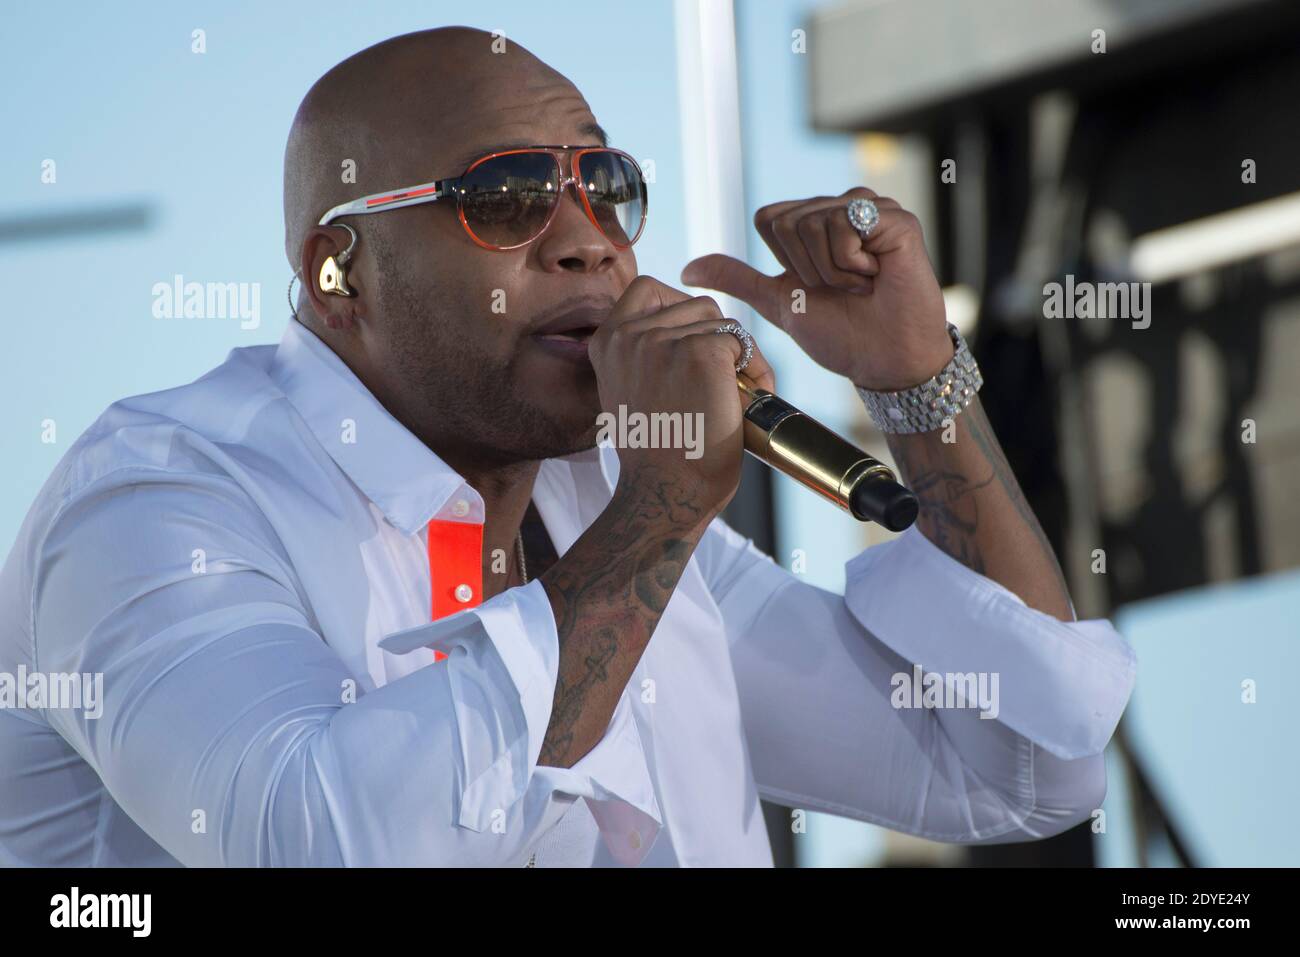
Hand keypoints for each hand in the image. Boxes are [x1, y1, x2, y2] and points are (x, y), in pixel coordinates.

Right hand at [587, 276, 774, 517]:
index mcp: (606, 341)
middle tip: (727, 380)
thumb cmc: (656, 456)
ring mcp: (663, 340)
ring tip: (738, 397)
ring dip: (740, 356)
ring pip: (722, 322)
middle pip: (695, 304)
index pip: (646, 289)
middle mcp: (629, 334)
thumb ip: (640, 356)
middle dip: (718, 337)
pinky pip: (741, 343)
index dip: (678, 307)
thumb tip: (679, 331)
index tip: (692, 342)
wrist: (666, 492)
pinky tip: (748, 402)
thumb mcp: (628, 392)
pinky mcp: (700, 352)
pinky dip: (756, 371)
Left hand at [680, 187, 951, 391]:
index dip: (784, 261)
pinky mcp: (896, 217)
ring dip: (832, 270)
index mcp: (814, 221)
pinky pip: (847, 224)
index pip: (769, 219)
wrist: (885, 360)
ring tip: (862, 284)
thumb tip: (686, 270)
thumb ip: (738, 279)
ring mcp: (872, 209)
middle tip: (843, 288)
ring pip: (814, 222)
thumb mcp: (779, 303)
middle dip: (808, 267)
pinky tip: (877, 275)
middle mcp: (842, 207)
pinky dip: (853, 262)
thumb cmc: (841, 334)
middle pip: (789, 221)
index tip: (816, 285)